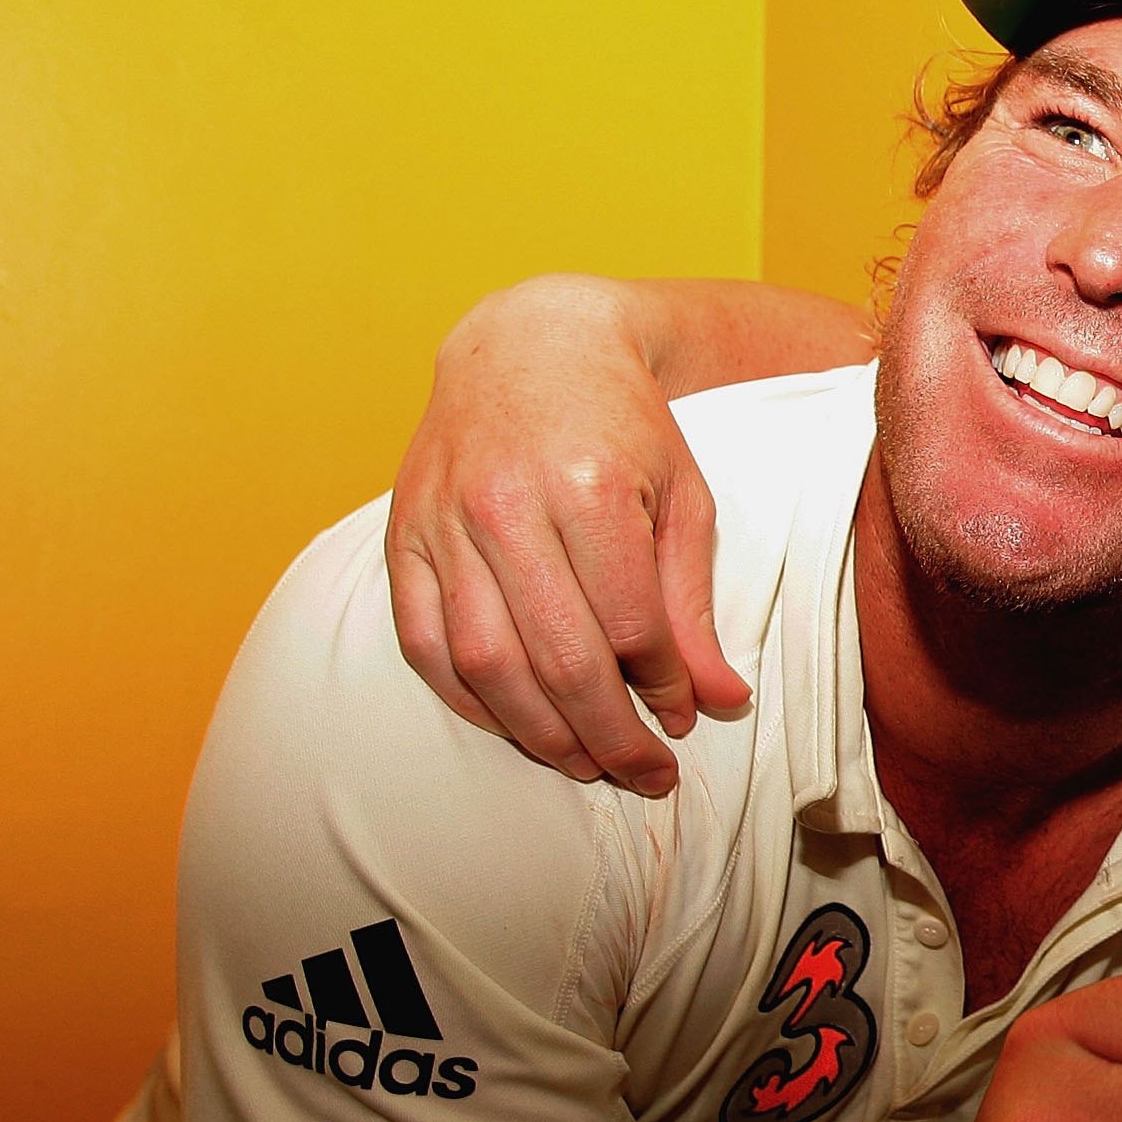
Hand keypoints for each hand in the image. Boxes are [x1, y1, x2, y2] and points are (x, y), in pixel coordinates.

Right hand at [388, 275, 747, 795]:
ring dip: (538, 734)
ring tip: (587, 763)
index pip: (628, 627)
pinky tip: (518, 724)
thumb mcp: (683, 499)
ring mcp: (443, 523)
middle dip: (608, 735)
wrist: (529, 347)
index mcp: (586, 488)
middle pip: (556, 659)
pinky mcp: (402, 538)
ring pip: (485, 664)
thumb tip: (718, 703)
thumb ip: (694, 606)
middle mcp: (505, 507)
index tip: (684, 720)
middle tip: (646, 774)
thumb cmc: (622, 426)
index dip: (662, 689)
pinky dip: (470, 700)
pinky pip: (425, 645)